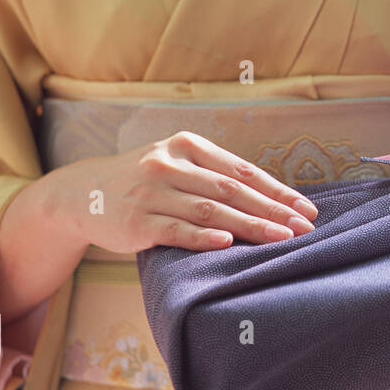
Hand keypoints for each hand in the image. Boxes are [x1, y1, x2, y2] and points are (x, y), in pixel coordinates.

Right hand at [61, 130, 318, 253]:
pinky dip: (203, 236)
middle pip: (232, 190)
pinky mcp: (135, 221)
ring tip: (280, 238)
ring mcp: (150, 193)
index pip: (243, 171)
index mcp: (187, 146)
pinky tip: (227, 243)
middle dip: (272, 210)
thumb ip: (215, 176)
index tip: (306, 208)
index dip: (277, 191)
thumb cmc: (145, 182)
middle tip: (303, 226)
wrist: (83, 194)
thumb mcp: (177, 165)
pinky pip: (176, 230)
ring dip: (249, 225)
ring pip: (209, 210)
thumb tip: (273, 199)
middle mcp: (169, 165)